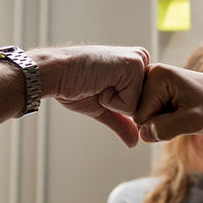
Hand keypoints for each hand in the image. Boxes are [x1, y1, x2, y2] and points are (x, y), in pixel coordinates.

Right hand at [30, 46, 149, 146]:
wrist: (57, 73)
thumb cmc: (74, 84)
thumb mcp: (102, 107)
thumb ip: (121, 122)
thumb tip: (134, 142)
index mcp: (137, 67)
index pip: (144, 104)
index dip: (120, 107)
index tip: (100, 89)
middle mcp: (142, 60)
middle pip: (146, 106)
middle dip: (119, 106)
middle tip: (99, 86)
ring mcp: (140, 61)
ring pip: (140, 106)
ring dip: (115, 103)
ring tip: (99, 84)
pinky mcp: (134, 65)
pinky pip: (132, 105)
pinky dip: (111, 101)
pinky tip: (99, 82)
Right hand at [133, 64, 202, 142]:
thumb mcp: (193, 122)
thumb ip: (166, 128)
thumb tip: (143, 135)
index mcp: (157, 76)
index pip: (140, 116)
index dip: (159, 125)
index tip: (181, 116)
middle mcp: (149, 72)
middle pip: (138, 114)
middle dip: (159, 121)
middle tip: (181, 114)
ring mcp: (150, 78)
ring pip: (142, 114)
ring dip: (160, 119)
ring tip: (180, 110)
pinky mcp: (152, 85)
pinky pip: (147, 110)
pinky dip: (161, 115)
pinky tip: (176, 108)